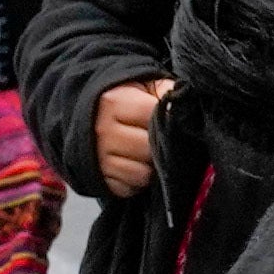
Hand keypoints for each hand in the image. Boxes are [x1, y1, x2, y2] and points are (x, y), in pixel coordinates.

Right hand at [90, 77, 165, 191]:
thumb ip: (166, 91)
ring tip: (147, 154)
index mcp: (114, 102)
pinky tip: (135, 166)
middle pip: (148, 149)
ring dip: (150, 167)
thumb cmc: (125, 100)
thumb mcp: (144, 85)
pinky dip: (136, 181)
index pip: (154, 117)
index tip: (167, 121)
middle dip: (159, 146)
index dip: (166, 121)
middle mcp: (102, 131)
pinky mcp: (99, 180)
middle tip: (159, 141)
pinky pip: (129, 188)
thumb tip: (183, 106)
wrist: (90, 117)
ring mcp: (98, 158)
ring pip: (142, 174)